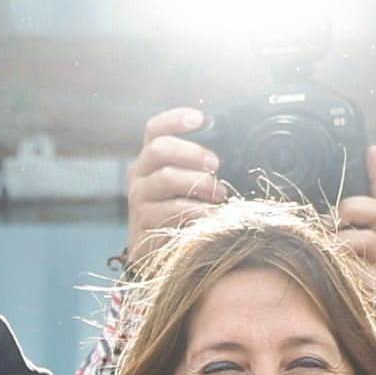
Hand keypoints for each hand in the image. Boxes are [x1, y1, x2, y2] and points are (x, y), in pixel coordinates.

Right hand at [125, 108, 226, 265]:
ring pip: (166, 178)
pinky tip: (213, 215)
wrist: (155, 255)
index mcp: (150, 159)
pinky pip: (173, 209)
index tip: (200, 118)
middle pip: (159, 149)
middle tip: (216, 164)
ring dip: (199, 183)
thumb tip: (236, 151)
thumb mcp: (185, 185)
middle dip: (192, 152)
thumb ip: (198, 167)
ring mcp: (139, 198)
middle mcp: (139, 174)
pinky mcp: (145, 223)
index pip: (155, 129)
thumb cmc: (178, 214)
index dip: (175, 119)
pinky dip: (198, 210)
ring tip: (221, 194)